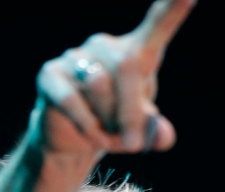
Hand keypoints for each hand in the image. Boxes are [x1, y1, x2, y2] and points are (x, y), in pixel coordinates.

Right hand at [35, 0, 194, 154]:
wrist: (73, 140)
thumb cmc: (114, 124)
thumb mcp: (142, 131)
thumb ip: (157, 132)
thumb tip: (164, 135)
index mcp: (136, 53)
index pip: (158, 24)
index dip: (174, 8)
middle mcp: (105, 46)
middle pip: (126, 65)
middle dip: (132, 112)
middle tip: (133, 145)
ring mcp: (75, 57)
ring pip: (99, 84)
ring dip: (108, 120)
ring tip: (107, 137)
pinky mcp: (50, 74)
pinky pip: (71, 99)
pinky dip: (86, 125)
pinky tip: (90, 135)